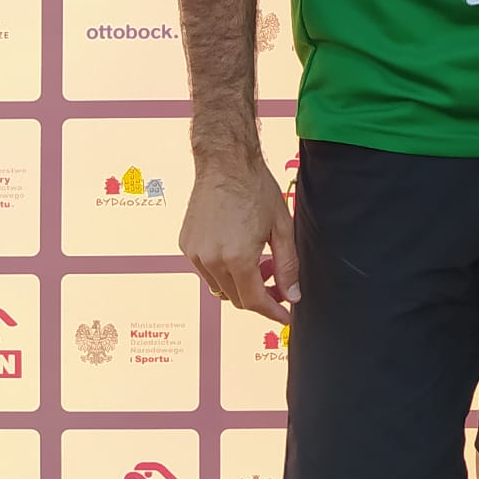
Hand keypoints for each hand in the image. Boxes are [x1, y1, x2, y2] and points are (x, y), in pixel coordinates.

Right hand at [179, 155, 297, 322]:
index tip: (284, 316)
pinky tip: (237, 248)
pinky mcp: (185, 244)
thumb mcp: (281, 228)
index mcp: (237, 258)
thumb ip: (288, 266)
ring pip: (219, 287)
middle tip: (276, 279)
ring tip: (258, 260)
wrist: (225, 163)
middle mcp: (211, 260)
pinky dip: (222, 269)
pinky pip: (206, 270)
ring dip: (240, 283)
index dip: (272, 312)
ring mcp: (194, 253)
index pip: (254, 301)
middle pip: (236, 298)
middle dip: (259, 295)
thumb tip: (292, 295)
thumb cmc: (256, 189)